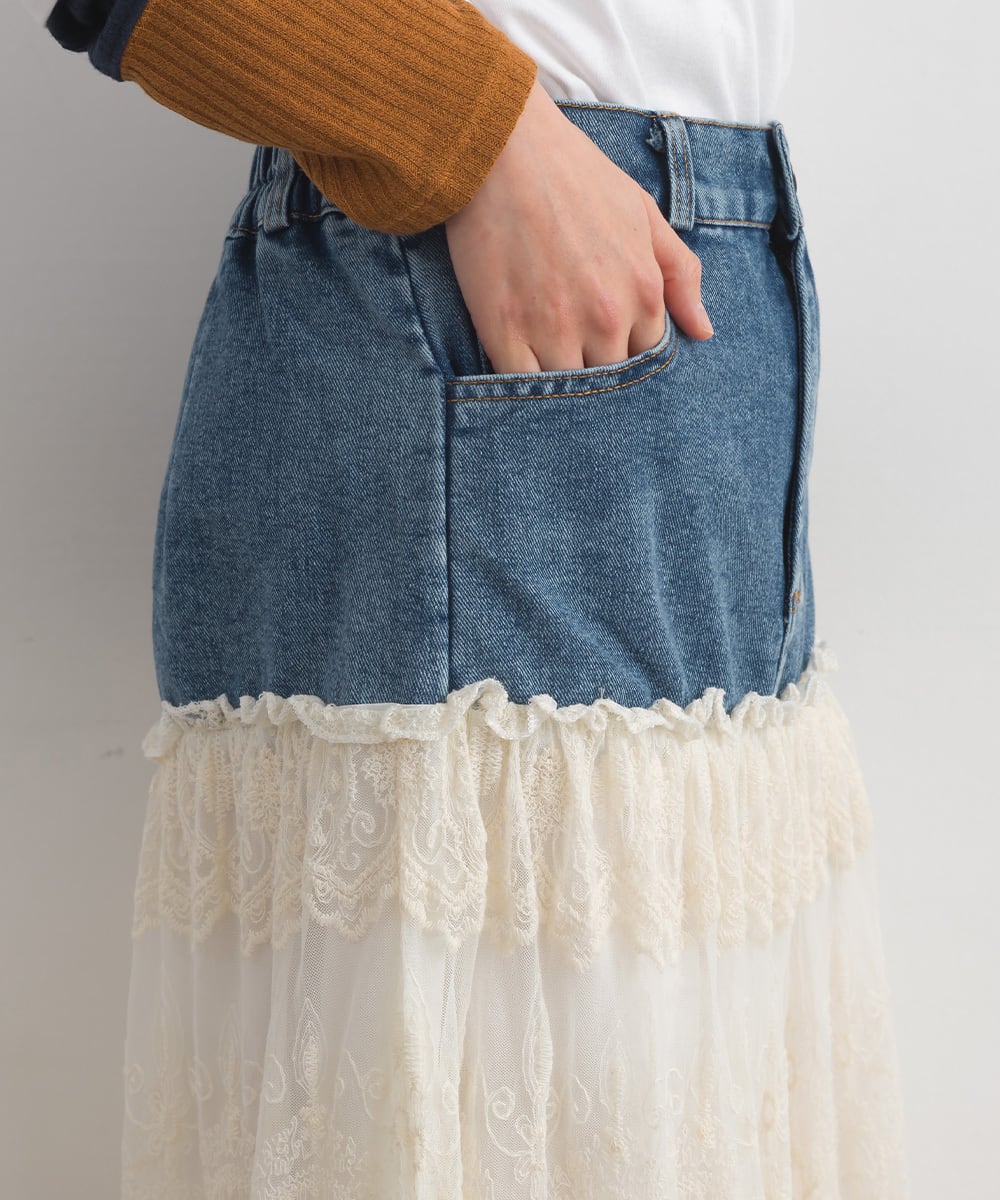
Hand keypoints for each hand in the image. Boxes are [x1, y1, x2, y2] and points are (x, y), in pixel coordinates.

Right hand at [444, 79, 713, 374]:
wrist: (505, 147)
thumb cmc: (576, 175)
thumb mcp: (644, 213)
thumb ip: (681, 275)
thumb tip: (704, 332)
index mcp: (643, 293)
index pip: (645, 357)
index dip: (624, 351)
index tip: (602, 336)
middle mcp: (606, 318)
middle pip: (608, 379)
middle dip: (593, 369)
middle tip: (569, 345)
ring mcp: (554, 328)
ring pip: (567, 389)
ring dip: (557, 378)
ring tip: (542, 353)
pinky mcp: (504, 331)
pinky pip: (519, 383)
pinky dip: (519, 382)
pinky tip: (516, 360)